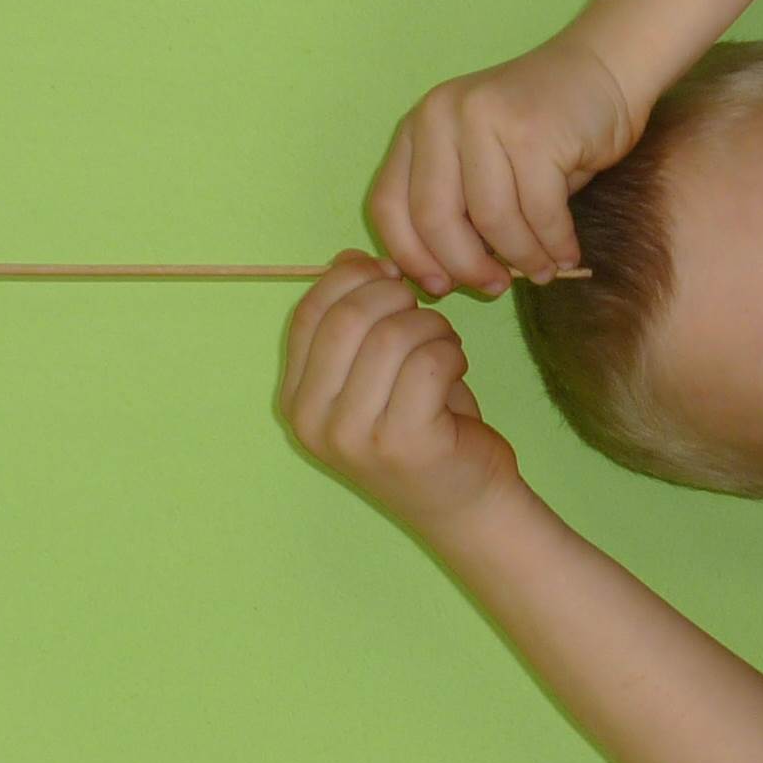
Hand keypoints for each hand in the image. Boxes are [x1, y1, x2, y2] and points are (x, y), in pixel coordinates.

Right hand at [280, 251, 522, 535]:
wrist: (465, 504)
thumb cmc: (423, 426)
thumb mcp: (376, 371)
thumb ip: (355, 319)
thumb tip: (349, 257)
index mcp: (297, 401)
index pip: (310, 315)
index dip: (351, 279)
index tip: (389, 276)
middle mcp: (315, 423)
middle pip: (348, 319)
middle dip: (395, 298)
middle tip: (424, 313)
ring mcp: (355, 437)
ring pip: (393, 336)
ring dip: (432, 327)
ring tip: (445, 346)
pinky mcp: (403, 443)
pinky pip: (428, 363)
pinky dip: (451, 353)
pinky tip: (456, 370)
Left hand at [370, 34, 639, 297]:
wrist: (603, 70)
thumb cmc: (543, 130)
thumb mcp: (483, 164)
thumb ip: (457, 209)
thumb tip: (443, 279)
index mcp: (418, 127)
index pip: (388, 205)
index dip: (411, 256)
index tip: (440, 288)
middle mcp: (440, 115)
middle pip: (434, 219)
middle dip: (467, 267)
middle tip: (496, 287)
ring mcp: (485, 117)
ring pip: (490, 220)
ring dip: (521, 258)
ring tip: (543, 271)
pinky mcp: (533, 131)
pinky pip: (538, 211)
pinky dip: (555, 243)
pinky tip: (567, 253)